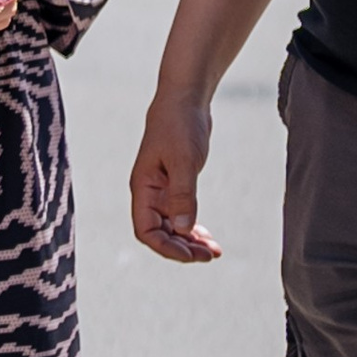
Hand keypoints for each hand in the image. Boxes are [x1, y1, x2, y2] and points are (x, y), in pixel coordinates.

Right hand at [131, 85, 222, 263]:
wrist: (185, 99)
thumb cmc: (179, 125)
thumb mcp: (184, 160)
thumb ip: (183, 195)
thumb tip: (185, 229)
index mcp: (143, 188)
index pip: (146, 230)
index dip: (166, 247)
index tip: (190, 255)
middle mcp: (150, 193)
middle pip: (160, 233)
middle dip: (182, 248)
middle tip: (208, 257)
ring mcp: (162, 190)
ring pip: (172, 227)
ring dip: (190, 242)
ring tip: (213, 251)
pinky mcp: (176, 185)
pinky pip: (182, 215)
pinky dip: (194, 228)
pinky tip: (207, 236)